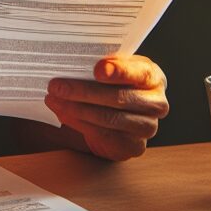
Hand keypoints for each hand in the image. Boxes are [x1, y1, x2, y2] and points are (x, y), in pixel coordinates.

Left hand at [44, 55, 167, 160]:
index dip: (119, 71)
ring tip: (54, 99)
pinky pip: (104, 135)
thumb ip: (101, 67)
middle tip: (57, 86)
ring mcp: (148, 126)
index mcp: (152, 77)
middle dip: (84, 91)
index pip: (139, 73)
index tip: (97, 69)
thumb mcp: (113, 72)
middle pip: (119, 98)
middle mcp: (156, 103)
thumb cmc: (115, 87)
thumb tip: (69, 65)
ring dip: (76, 109)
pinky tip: (63, 113)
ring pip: (109, 118)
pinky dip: (79, 123)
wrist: (121, 118)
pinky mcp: (134, 146)